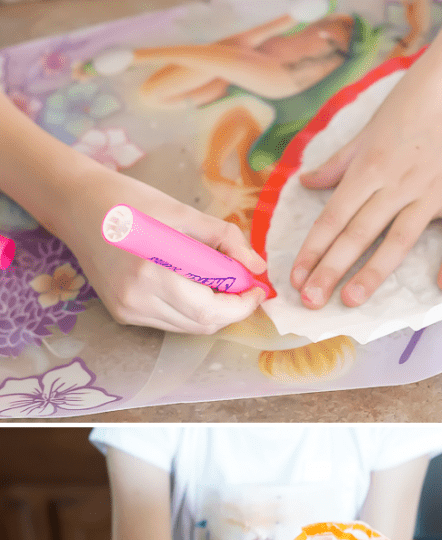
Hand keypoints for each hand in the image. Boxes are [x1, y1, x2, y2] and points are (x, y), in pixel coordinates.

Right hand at [59, 160, 266, 332]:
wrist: (76, 204)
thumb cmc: (130, 201)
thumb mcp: (181, 212)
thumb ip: (223, 239)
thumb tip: (256, 267)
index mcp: (151, 271)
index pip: (209, 309)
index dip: (241, 305)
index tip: (257, 289)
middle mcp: (137, 298)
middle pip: (202, 324)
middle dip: (230, 310)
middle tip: (243, 286)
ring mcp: (127, 309)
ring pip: (187, 327)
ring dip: (211, 311)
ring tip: (217, 282)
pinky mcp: (122, 313)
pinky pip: (169, 321)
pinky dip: (188, 310)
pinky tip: (189, 285)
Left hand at [290, 24, 441, 308]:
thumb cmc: (413, 99)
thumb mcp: (369, 129)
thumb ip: (338, 163)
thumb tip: (306, 183)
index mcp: (369, 168)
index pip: (333, 217)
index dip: (312, 250)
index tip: (295, 278)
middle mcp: (396, 184)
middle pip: (357, 235)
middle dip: (330, 270)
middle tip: (311, 301)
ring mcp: (430, 192)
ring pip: (397, 240)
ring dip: (373, 272)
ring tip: (352, 300)